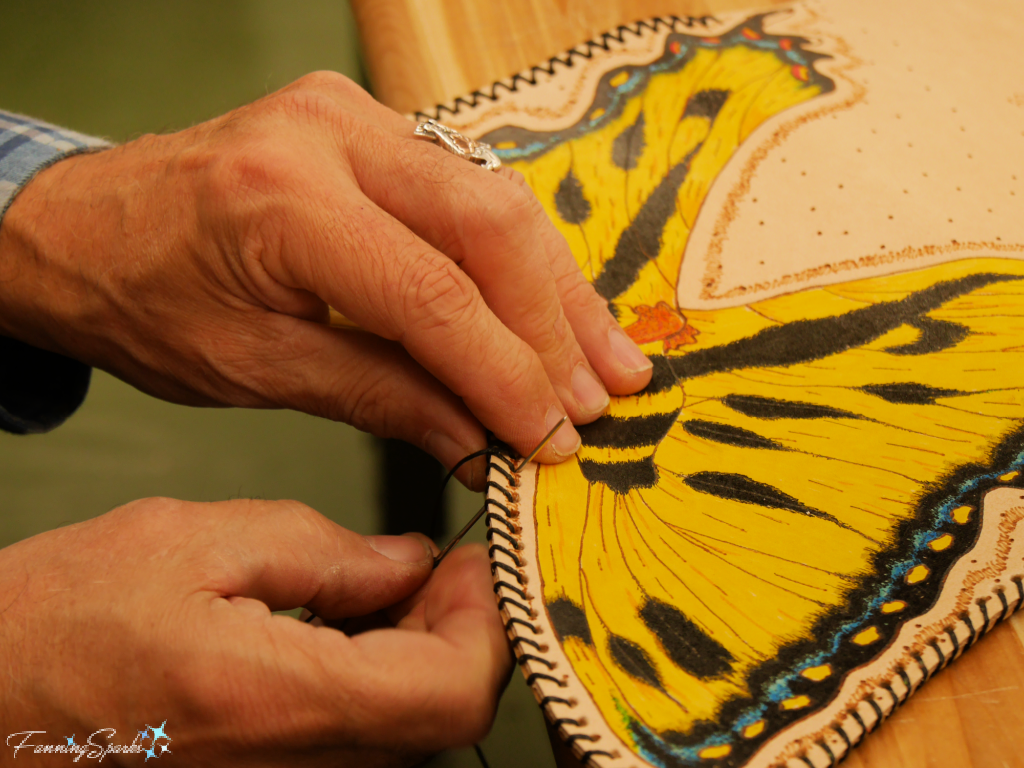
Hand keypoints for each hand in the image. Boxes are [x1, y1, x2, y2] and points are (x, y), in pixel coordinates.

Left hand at [0, 72, 652, 486]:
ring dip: (558, 290)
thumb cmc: (144, 302)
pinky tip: (558, 307)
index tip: (551, 437)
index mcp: (283, 201)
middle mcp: (330, 135)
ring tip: (610, 363)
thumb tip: (481, 439)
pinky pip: (472, 189)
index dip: (506, 374)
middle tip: (598, 403)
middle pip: (488, 227)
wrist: (82, 224)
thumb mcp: (254, 370)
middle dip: (554, 326)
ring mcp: (356, 116)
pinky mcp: (373, 123)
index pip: (432, 295)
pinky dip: (519, 259)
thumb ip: (380, 397)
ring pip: (497, 199)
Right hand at [0, 497, 510, 765]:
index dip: (488, 618)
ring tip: (378, 586)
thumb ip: (322, 550)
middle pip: (440, 713)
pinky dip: (377, 680)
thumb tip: (407, 560)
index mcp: (276, 703)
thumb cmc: (52, 627)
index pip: (452, 690)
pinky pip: (358, 743)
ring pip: (407, 730)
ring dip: (420, 652)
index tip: (473, 561)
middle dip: (459, 628)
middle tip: (430, 563)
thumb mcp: (193, 542)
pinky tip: (342, 629)